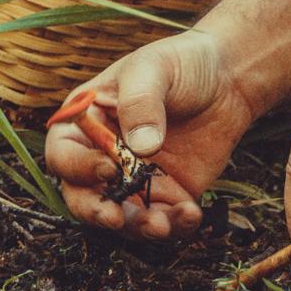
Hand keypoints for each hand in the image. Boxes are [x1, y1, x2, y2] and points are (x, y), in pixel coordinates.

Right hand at [45, 29, 254, 239]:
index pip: (63, 153)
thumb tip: (141, 148)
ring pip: (122, 216)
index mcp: (85, 122)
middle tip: (115, 218)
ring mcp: (133, 179)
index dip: (78, 166)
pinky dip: (174, 225)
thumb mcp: (154, 69)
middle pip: (82, 196)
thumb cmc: (179, 64)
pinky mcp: (166, 194)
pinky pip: (162, 219)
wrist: (227, 79)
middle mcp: (102, 156)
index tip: (108, 168)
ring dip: (137, 227)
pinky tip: (191, 213)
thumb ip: (140, 102)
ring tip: (162, 225)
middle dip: (96, 212)